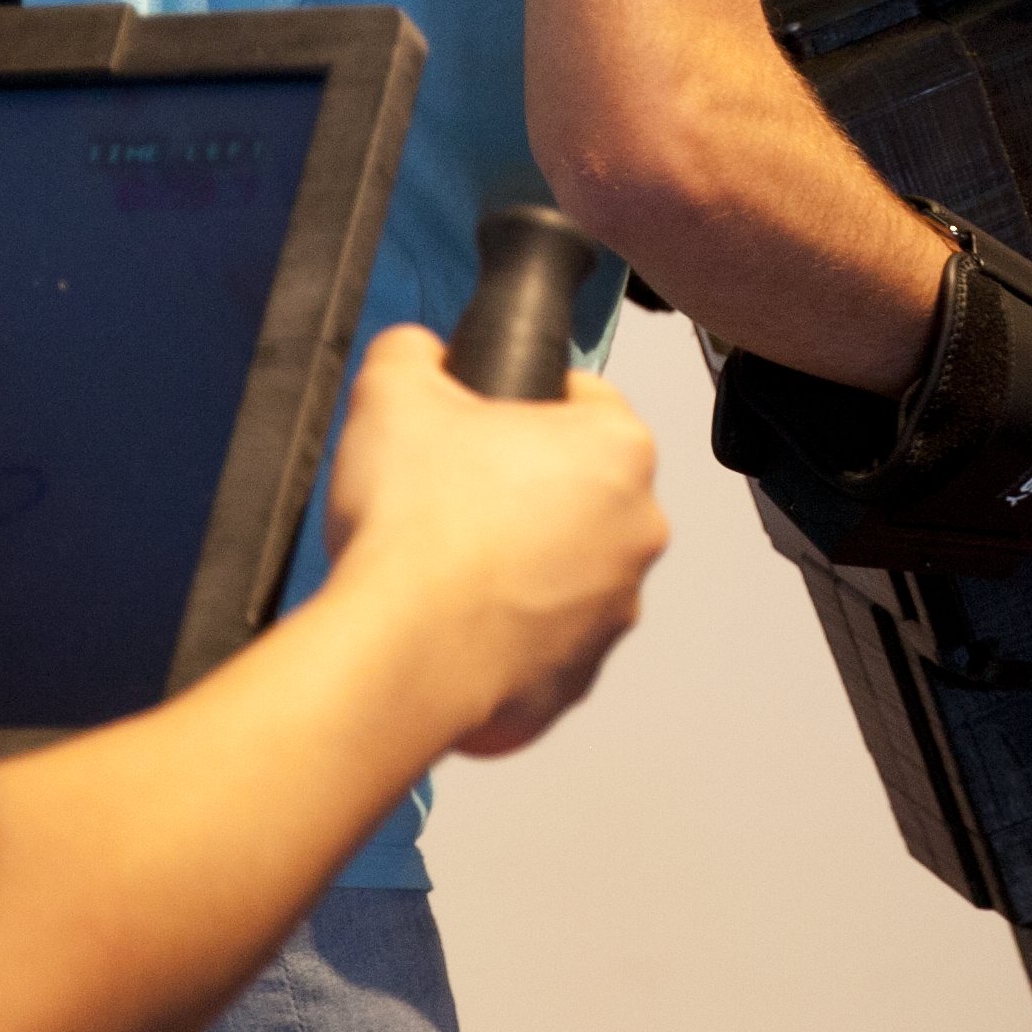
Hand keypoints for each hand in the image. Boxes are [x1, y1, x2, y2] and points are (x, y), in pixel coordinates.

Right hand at [316, 326, 667, 755]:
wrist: (401, 653)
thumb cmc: (415, 520)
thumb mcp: (392, 389)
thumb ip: (413, 352)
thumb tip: (418, 356)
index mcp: (618, 449)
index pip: (584, 398)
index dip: (523, 402)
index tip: (477, 424)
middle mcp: (639, 532)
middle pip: (581, 488)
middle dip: (525, 487)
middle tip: (451, 493)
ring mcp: (615, 613)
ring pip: (568, 567)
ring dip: (520, 562)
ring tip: (444, 565)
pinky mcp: (578, 679)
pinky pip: (543, 640)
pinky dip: (504, 631)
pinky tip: (448, 621)